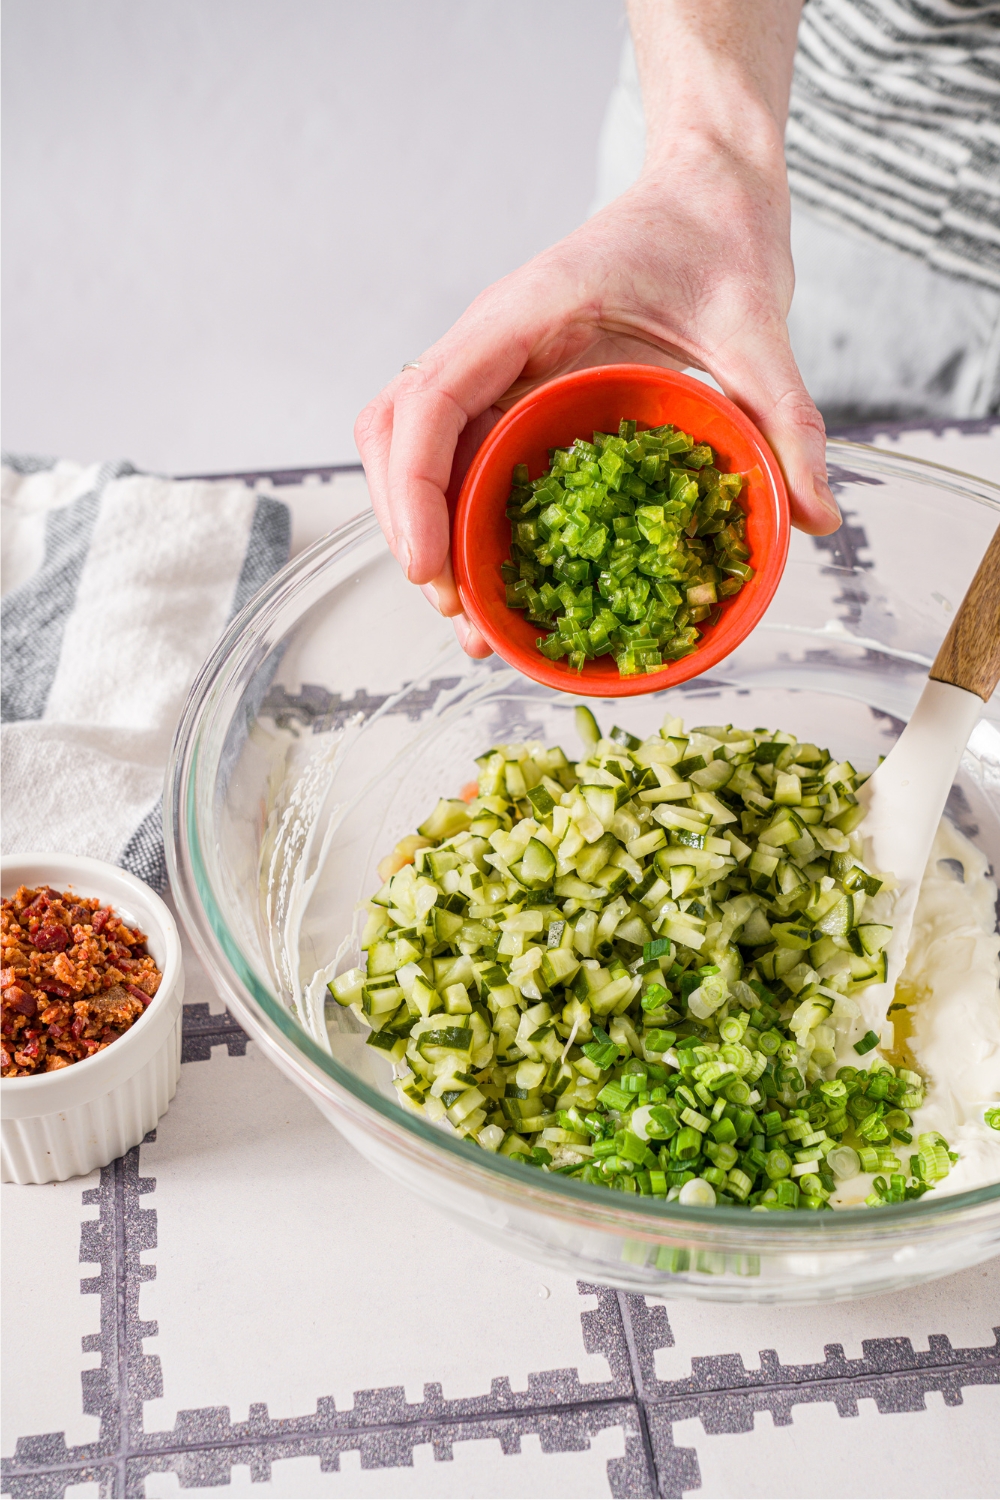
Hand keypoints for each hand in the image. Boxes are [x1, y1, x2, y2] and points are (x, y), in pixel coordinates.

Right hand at [355, 137, 839, 659]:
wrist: (706, 194)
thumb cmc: (715, 239)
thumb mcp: (758, 328)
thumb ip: (786, 420)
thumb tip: (815, 517)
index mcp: (523, 313)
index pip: (430, 402)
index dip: (416, 491)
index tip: (432, 568)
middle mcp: (489, 341)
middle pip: (397, 434)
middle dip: (411, 526)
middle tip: (458, 611)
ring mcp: (493, 366)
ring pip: (415, 450)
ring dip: (428, 530)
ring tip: (471, 615)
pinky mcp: (512, 390)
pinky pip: (461, 455)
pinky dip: (461, 517)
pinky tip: (500, 575)